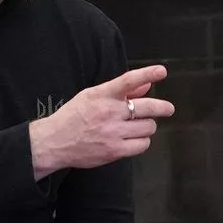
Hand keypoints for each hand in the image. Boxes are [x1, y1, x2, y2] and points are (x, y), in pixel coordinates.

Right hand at [30, 64, 173, 178]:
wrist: (54, 142)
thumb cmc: (74, 117)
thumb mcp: (93, 96)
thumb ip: (122, 91)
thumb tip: (147, 85)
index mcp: (102, 95)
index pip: (128, 80)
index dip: (147, 74)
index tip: (161, 71)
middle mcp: (109, 112)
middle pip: (147, 108)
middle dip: (162, 108)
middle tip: (168, 109)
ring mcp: (112, 132)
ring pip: (148, 127)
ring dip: (147, 126)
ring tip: (138, 126)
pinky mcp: (114, 150)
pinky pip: (142, 144)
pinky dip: (142, 141)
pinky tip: (134, 138)